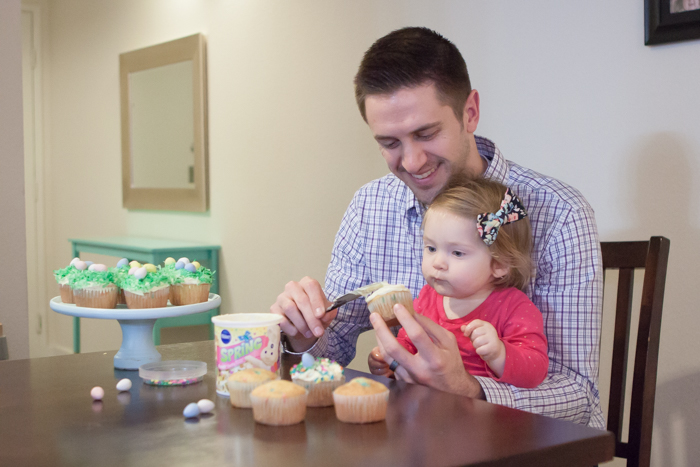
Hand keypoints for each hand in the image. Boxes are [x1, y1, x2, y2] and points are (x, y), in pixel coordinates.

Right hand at [270, 277, 335, 351]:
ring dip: (301, 324)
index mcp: (307, 283)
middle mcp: (293, 287)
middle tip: (318, 332)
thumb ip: (329, 313)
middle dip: (311, 318)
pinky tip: (298, 332)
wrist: (303, 324)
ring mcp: (282, 297)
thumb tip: (326, 315)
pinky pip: (281, 319)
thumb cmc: (315, 313)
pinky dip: (291, 328)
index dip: (316, 301)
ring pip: (290, 309)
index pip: (311, 287)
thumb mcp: (326, 313)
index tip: (321, 315)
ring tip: (309, 334)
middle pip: (302, 300)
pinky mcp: (274, 309)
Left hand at [370, 304, 484, 398]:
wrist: (453, 386)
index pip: (417, 335)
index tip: (396, 306)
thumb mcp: (448, 340)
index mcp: (434, 358)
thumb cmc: (451, 359)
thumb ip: (430, 326)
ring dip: (379, 338)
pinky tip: (383, 339)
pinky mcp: (404, 381)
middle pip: (394, 349)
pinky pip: (390, 363)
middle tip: (374, 315)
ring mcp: (410, 378)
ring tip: (376, 324)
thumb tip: (411, 313)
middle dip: (381, 330)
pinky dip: (384, 349)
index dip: (405, 319)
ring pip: (388, 357)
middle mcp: (420, 370)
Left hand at [462, 319, 505, 376]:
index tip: (465, 334)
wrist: (495, 350)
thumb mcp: (476, 333)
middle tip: (477, 341)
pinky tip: (483, 351)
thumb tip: (462, 327)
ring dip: (475, 346)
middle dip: (472, 339)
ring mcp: (492, 338)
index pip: (476, 322)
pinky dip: (479, 352)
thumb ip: (469, 330)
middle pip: (475, 333)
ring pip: (476, 342)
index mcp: (485, 324)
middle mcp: (490, 330)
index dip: (468, 328)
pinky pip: (479, 350)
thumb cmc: (483, 340)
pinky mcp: (493, 347)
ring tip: (480, 346)